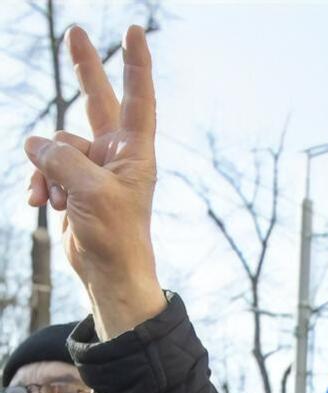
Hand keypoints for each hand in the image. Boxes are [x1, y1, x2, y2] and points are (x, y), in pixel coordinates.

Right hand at [25, 25, 164, 336]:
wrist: (108, 272)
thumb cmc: (115, 236)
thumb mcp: (89, 192)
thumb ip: (61, 159)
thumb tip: (34, 141)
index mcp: (134, 152)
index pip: (138, 99)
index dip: (135, 66)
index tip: (133, 32)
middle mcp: (116, 154)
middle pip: (96, 101)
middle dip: (84, 69)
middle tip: (76, 30)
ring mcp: (93, 167)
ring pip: (55, 146)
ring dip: (46, 171)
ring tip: (56, 200)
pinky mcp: (73, 184)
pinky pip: (44, 168)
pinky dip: (38, 185)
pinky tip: (39, 206)